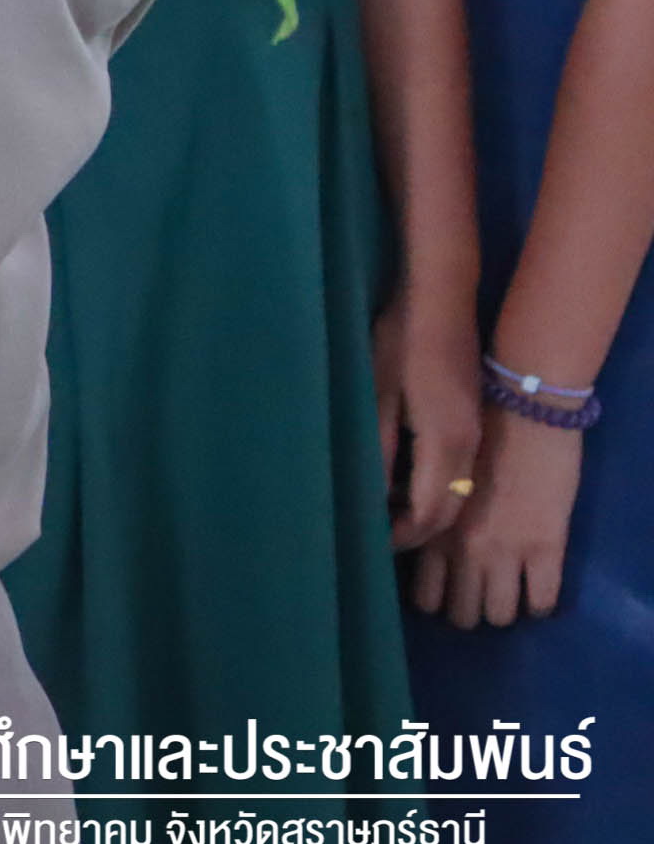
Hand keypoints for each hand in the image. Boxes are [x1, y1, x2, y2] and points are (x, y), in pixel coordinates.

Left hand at [377, 290, 484, 549]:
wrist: (440, 300)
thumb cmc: (398, 342)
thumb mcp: (376, 395)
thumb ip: (376, 449)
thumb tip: (370, 498)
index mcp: (445, 442)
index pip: (432, 510)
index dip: (403, 534)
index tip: (372, 543)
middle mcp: (468, 446)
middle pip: (451, 510)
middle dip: (417, 531)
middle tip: (377, 537)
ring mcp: (474, 434)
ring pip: (459, 493)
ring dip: (427, 511)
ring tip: (386, 515)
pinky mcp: (471, 421)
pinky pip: (460, 472)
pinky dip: (436, 489)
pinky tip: (404, 483)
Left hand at [412, 407, 583, 627]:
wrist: (525, 411)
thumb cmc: (467, 430)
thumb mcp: (425, 471)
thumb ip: (416, 508)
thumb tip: (399, 534)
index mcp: (432, 528)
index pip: (423, 592)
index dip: (431, 599)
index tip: (438, 593)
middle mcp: (465, 549)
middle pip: (461, 614)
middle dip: (466, 608)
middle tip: (471, 594)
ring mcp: (508, 551)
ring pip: (499, 615)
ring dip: (500, 608)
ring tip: (502, 593)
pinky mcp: (548, 547)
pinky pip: (541, 601)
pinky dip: (537, 603)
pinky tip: (534, 590)